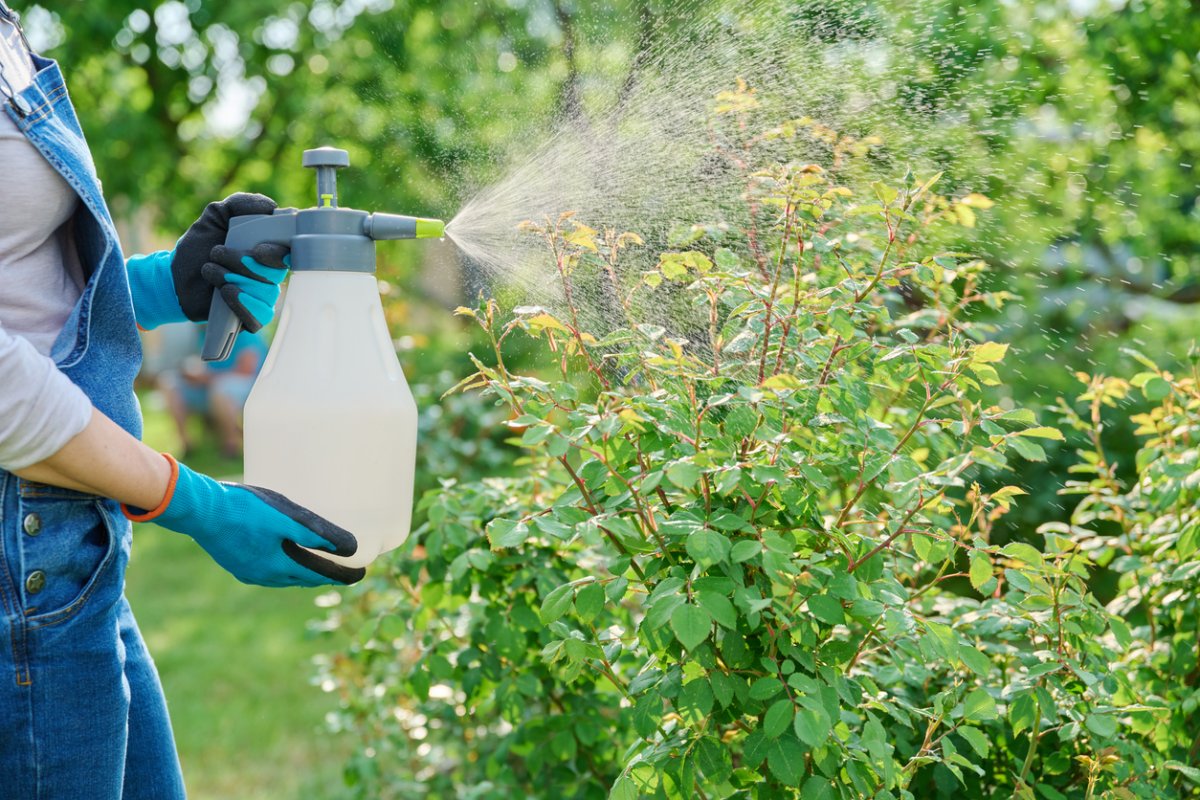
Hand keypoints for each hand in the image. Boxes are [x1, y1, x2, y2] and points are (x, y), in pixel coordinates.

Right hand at [122, 454, 364, 586]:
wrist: (199, 509)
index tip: (361, 575)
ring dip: (302, 572)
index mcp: (279, 567)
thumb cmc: (244, 509)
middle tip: (343, 569)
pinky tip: (282, 555)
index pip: (320, 575)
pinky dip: (283, 565)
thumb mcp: (285, 517)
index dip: (342, 575)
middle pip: (303, 578)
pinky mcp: (234, 562)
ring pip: (284, 576)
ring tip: (317, 563)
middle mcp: (264, 576)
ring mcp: (247, 571)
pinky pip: (267, 569)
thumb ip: (316, 533)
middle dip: (324, 575)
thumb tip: (348, 547)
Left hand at [126, 193, 289, 331]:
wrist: (174, 278)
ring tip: (210, 271)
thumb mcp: (215, 217)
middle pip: (275, 273)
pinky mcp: (252, 318)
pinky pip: (260, 316)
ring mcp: (262, 298)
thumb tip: (270, 206)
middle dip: (243, 262)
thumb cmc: (198, 247)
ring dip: (232, 278)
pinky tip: (224, 292)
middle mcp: (270, 276)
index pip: (289, 253)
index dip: (277, 252)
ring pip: (264, 293)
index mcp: (268, 252)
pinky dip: (241, 303)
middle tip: (217, 253)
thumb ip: (239, 204)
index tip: (257, 248)